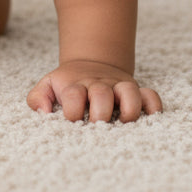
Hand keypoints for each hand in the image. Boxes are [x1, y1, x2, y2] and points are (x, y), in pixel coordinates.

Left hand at [27, 60, 162, 122]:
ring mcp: (118, 87)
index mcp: (76, 85)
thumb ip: (38, 98)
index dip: (72, 110)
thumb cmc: (66, 85)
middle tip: (97, 126)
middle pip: (102, 94)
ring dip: (129, 109)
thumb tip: (43, 113)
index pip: (74, 95)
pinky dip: (153, 106)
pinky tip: (149, 119)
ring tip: (123, 122)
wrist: (89, 65)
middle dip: (100, 113)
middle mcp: (98, 85)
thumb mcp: (47, 85)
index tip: (71, 120)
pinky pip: (151, 96)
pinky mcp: (136, 91)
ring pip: (130, 92)